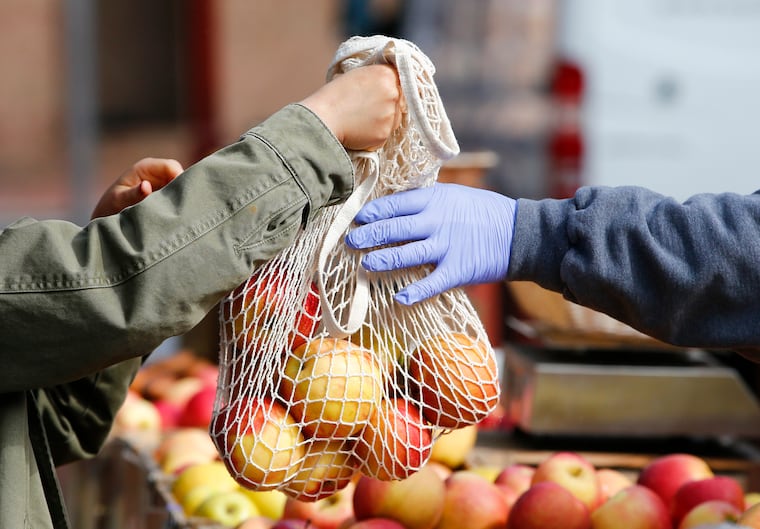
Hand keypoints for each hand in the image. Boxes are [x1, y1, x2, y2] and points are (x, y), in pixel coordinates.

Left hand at [91, 157, 183, 218]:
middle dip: (184, 190)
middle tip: (184, 208)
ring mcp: (162, 184)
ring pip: (183, 187)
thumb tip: (146, 186)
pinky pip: (179, 196)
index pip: (171, 167)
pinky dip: (181, 204)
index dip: (180, 179)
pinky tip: (180, 215)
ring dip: (183, 198)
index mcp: (145, 167)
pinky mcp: (166, 194)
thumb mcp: (119, 200)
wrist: (107, 217)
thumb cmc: (110, 206)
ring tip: (182, 213)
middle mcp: (156, 173)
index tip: (180, 198)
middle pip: (181, 176)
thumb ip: (133, 194)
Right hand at [300, 64, 401, 151]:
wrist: (322, 118)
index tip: (382, 95)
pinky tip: (358, 130)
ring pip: (394, 119)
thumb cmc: (334, 96)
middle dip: (387, 106)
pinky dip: (374, 135)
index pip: (400, 80)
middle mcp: (392, 92)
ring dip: (382, 121)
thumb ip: (377, 79)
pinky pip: (384, 135)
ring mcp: (390, 114)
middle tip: (366, 109)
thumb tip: (390, 86)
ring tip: (359, 119)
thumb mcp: (357, 76)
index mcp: (385, 74)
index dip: (391, 88)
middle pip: (400, 101)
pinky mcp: (384, 134)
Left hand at [345, 183, 516, 304]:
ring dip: (384, 260)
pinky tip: (398, 298)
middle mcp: (438, 221)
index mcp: (435, 199)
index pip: (396, 204)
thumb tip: (392, 206)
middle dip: (369, 235)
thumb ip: (425, 202)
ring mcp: (447, 247)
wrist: (519, 233)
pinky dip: (415, 292)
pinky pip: (432, 283)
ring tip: (366, 264)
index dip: (373, 212)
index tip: (357, 219)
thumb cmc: (483, 212)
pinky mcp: (458, 270)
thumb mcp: (454, 196)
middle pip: (395, 228)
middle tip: (350, 242)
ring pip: (407, 254)